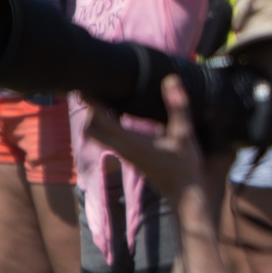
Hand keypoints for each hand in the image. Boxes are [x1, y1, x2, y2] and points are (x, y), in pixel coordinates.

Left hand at [83, 75, 204, 200]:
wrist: (183, 192)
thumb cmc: (184, 165)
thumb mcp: (185, 134)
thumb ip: (178, 107)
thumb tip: (171, 81)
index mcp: (131, 142)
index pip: (101, 120)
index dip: (92, 102)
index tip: (86, 86)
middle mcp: (122, 148)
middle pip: (91, 130)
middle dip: (90, 110)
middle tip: (98, 92)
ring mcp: (123, 154)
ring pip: (97, 136)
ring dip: (97, 118)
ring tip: (108, 99)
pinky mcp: (128, 156)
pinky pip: (108, 138)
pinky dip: (107, 125)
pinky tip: (121, 113)